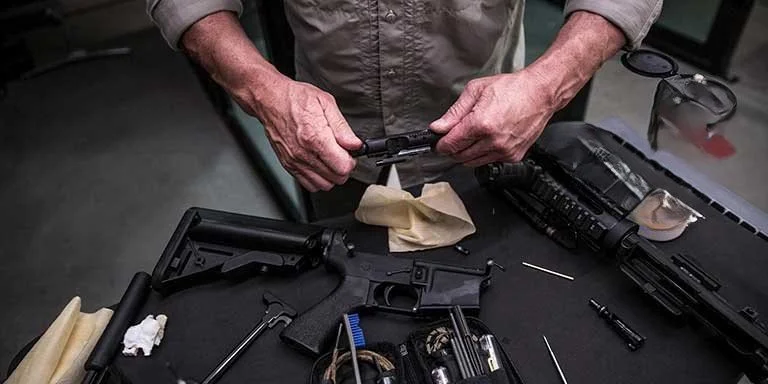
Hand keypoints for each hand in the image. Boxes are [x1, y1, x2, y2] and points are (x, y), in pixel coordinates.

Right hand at [244, 77, 361, 191]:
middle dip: (343, 167)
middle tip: (341, 154)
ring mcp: (295, 161)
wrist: (270, 100)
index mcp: (315, 137)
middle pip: (336, 178)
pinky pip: (309, 184)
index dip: (351, 160)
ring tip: (330, 159)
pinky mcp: (288, 165)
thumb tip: (355, 144)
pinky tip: (319, 164)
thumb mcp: (326, 103)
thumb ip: (342, 127)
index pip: (343, 166)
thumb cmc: (295, 98)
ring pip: (323, 185)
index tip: (350, 152)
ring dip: (331, 175)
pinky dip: (318, 178)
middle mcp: (304, 153)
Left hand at [429, 70, 555, 166]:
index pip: (451, 144)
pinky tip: (487, 140)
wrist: (540, 93)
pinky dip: (483, 154)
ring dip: (467, 153)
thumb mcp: (476, 91)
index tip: (438, 142)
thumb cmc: (513, 88)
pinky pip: (489, 161)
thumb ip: (454, 112)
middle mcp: (493, 141)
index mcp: (481, 124)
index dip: (441, 144)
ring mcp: (504, 151)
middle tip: (453, 138)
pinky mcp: (513, 156)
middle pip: (460, 156)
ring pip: (473, 162)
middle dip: (453, 149)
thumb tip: (439, 126)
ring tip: (471, 136)